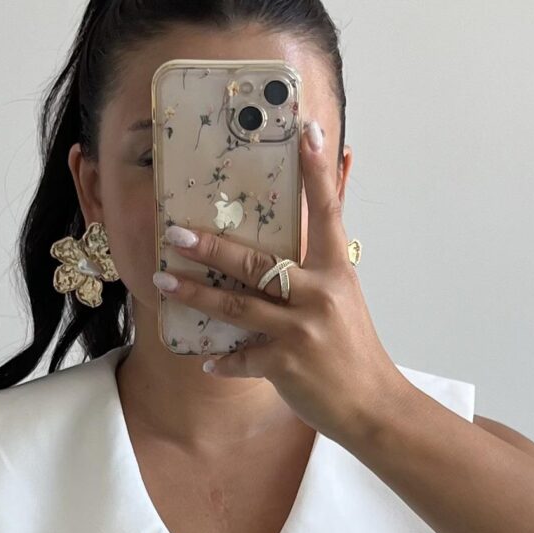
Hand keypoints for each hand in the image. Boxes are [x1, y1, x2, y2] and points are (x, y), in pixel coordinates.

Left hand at [153, 120, 403, 443]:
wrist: (372, 404)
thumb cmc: (353, 346)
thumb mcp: (346, 293)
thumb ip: (329, 252)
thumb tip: (336, 202)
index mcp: (337, 270)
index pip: (327, 210)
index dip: (316, 169)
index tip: (304, 128)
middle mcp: (319, 295)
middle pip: (256, 262)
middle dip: (211, 248)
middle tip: (174, 232)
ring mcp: (301, 331)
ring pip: (236, 306)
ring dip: (194, 293)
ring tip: (161, 279)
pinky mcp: (286, 365)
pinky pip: (242, 358)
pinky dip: (223, 361)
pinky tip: (206, 362)